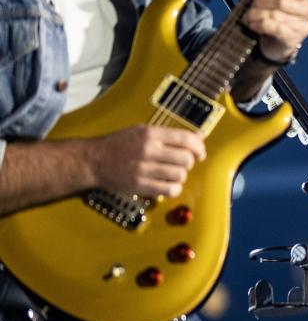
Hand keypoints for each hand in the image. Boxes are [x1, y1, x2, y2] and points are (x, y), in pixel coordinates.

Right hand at [87, 125, 205, 196]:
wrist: (94, 160)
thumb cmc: (120, 144)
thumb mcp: (143, 131)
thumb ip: (171, 134)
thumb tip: (200, 136)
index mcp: (150, 134)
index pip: (186, 139)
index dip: (199, 146)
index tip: (200, 152)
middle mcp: (147, 150)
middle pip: (186, 158)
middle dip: (191, 162)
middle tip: (184, 163)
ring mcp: (143, 169)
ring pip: (180, 175)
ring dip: (181, 175)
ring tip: (173, 173)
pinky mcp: (139, 185)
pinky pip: (170, 190)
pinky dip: (174, 188)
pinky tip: (168, 184)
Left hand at [242, 0, 307, 62]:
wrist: (277, 41)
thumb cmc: (274, 11)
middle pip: (281, 1)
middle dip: (260, 3)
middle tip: (250, 6)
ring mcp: (305, 26)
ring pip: (275, 15)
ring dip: (256, 15)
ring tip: (248, 16)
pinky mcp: (295, 39)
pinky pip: (275, 28)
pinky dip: (259, 25)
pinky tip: (253, 25)